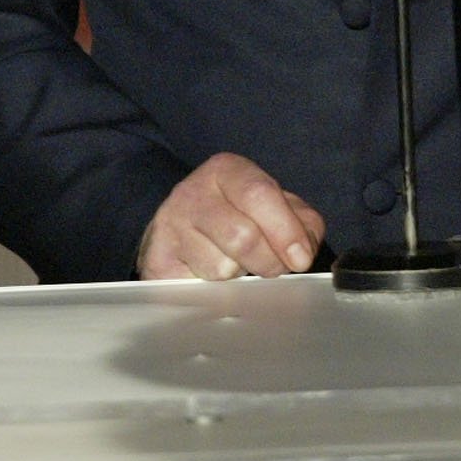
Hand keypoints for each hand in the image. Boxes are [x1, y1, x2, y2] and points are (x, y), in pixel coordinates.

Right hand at [137, 153, 326, 279]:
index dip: (285, 231)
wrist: (179, 230)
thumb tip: (304, 249)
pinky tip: (214, 276)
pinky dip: (216, 290)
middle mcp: (193, 192)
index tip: (301, 259)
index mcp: (226, 170)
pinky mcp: (156, 261)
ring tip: (235, 262)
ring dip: (239, 275)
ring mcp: (170, 226)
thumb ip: (301, 222)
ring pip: (221, 267)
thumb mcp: (273, 208)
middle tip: (274, 268)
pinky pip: (199, 288)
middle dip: (268, 261)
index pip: (259, 195)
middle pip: (242, 236)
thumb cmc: (236, 216)